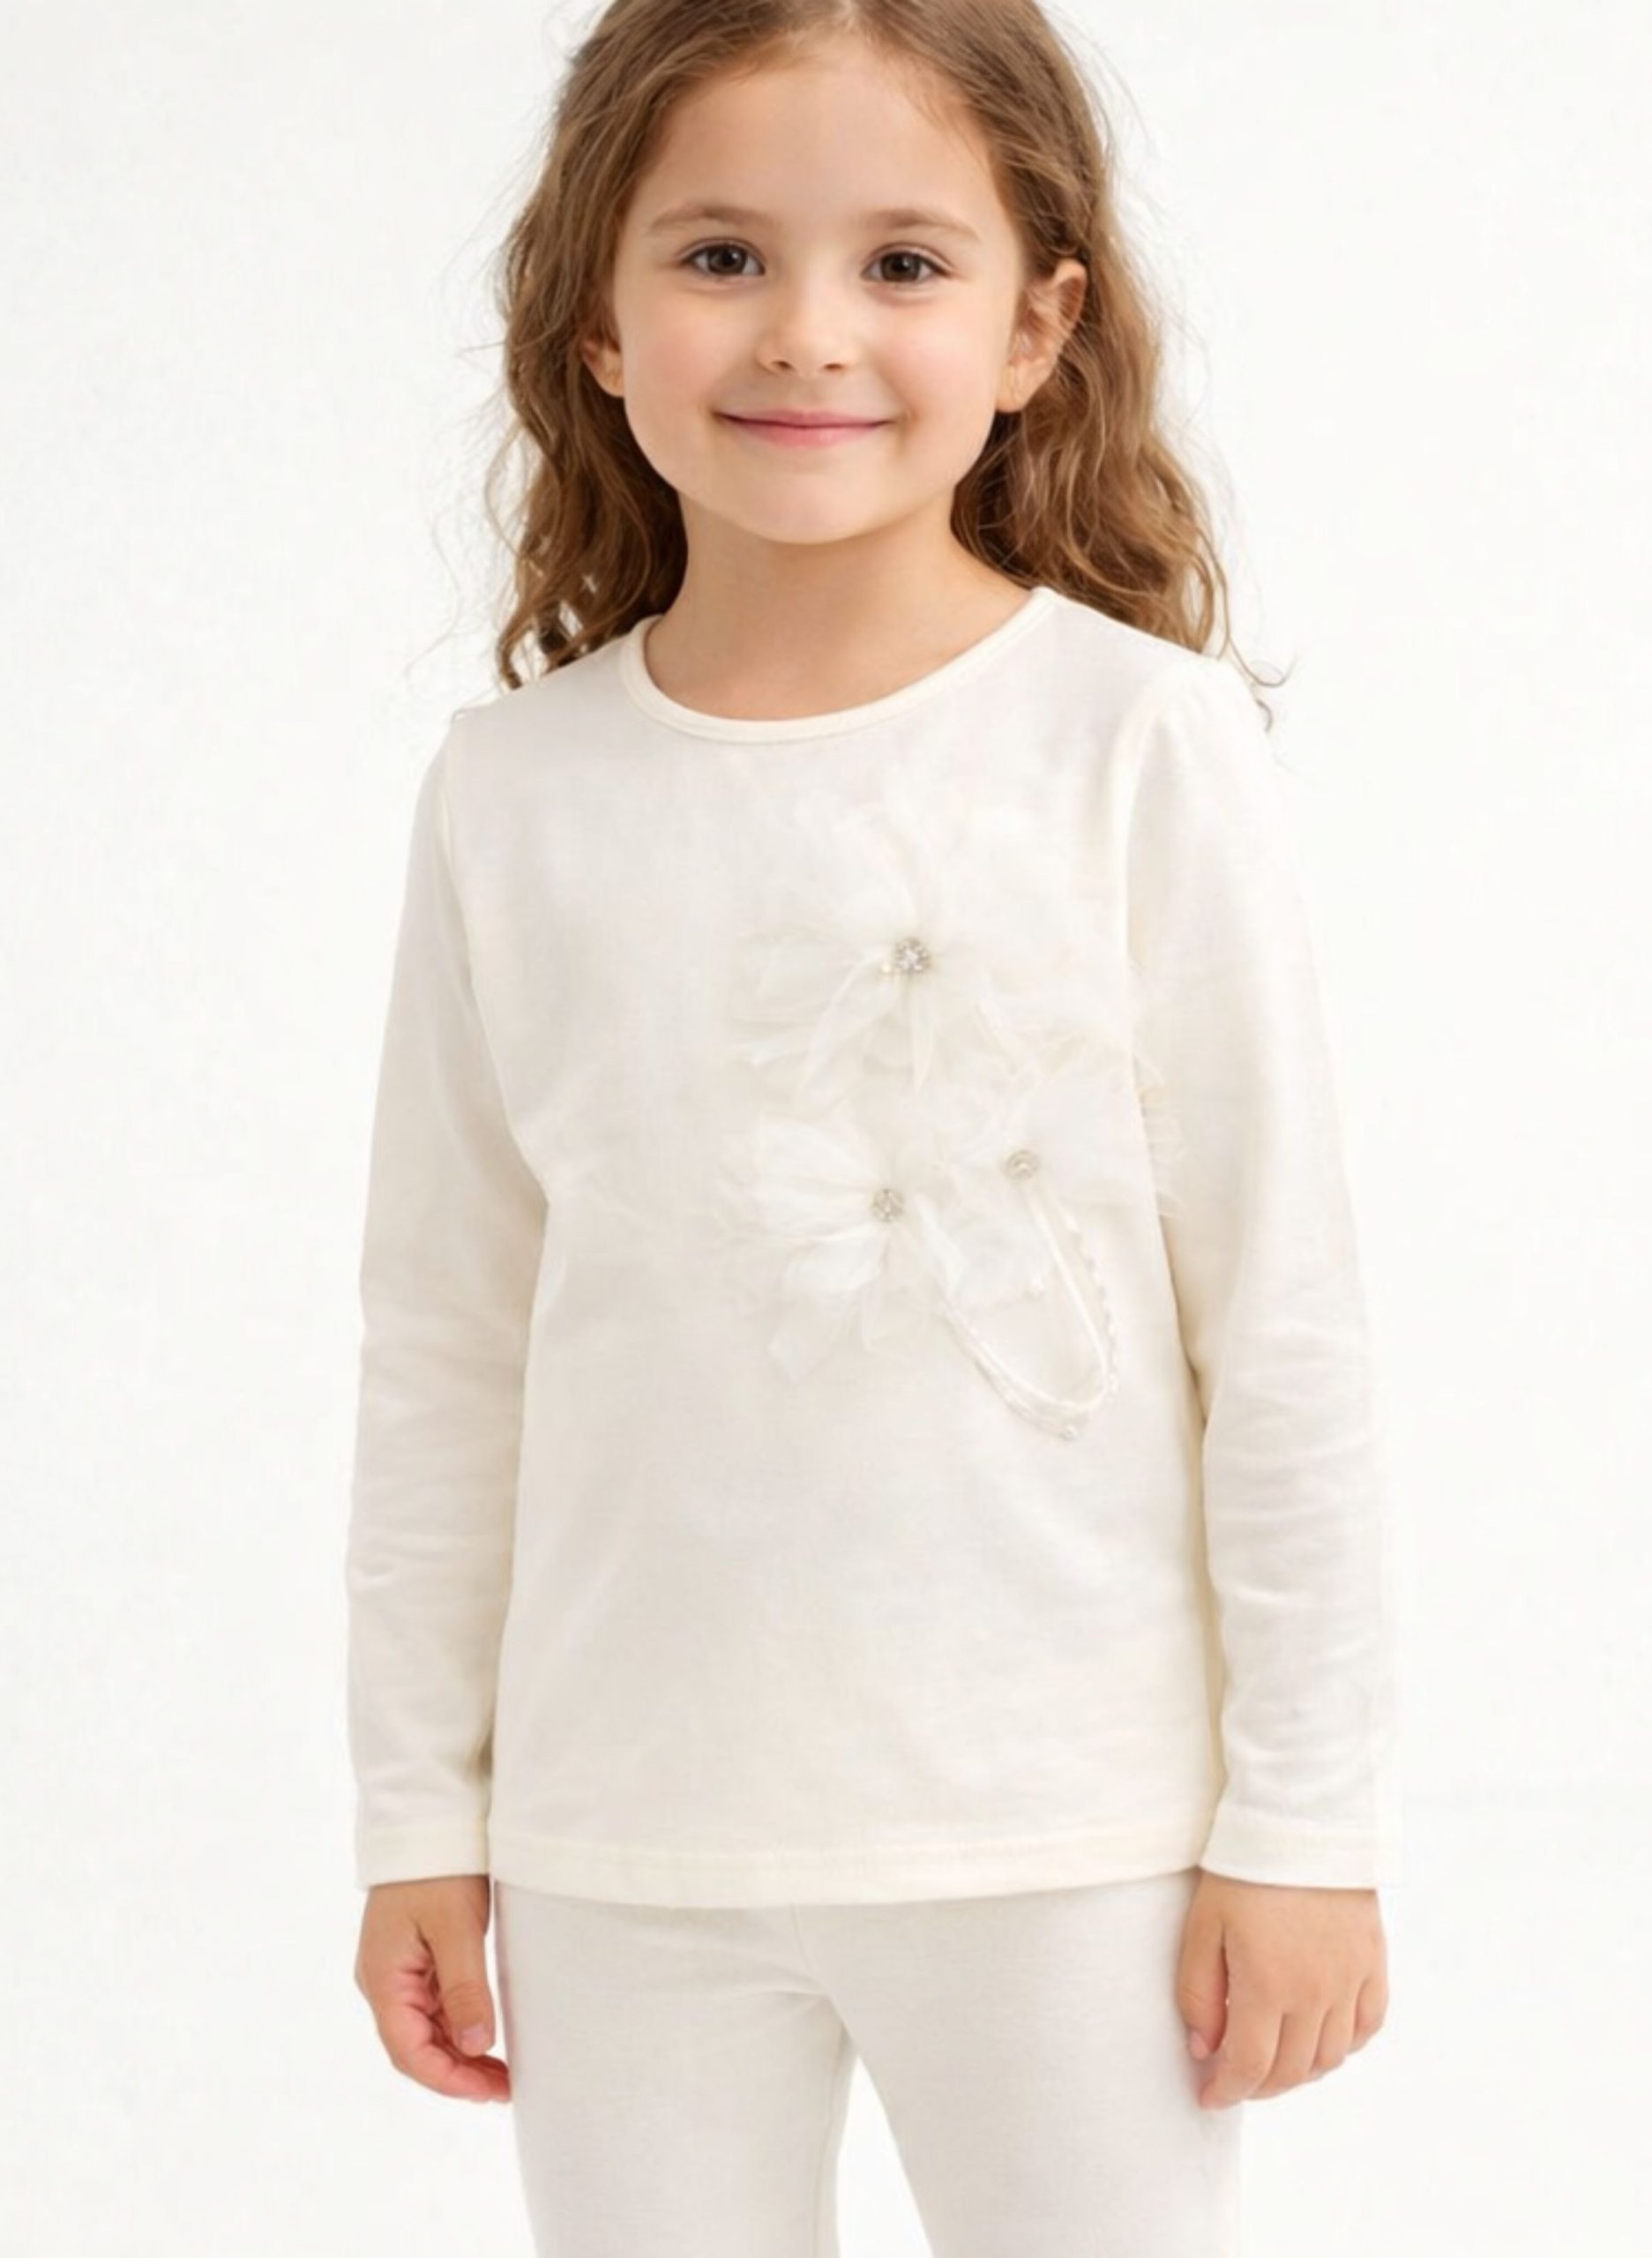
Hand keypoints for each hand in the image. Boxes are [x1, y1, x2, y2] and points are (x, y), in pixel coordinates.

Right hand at [354, 1874, 509, 2103]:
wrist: (427, 1822)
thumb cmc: (438, 1870)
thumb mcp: (455, 1929)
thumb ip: (465, 1989)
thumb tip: (477, 2046)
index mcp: (383, 1979)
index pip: (409, 2051)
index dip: (448, 2079)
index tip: (489, 2092)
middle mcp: (384, 1982)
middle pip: (415, 2047)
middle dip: (457, 2074)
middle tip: (505, 2088)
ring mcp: (397, 1971)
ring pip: (424, 2031)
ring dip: (459, 2054)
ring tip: (502, 2072)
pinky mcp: (414, 1960)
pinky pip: (431, 2008)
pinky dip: (457, 2028)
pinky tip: (484, 2037)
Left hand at [1174, 1869, 1387, 2108]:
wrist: (1303, 1819)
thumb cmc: (1243, 1869)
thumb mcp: (1203, 1925)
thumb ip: (1197, 1992)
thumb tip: (1204, 2049)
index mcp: (1268, 1987)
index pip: (1250, 2067)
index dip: (1227, 2091)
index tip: (1208, 2098)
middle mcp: (1316, 1994)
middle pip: (1291, 2071)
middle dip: (1258, 2086)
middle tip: (1234, 2080)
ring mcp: (1351, 1980)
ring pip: (1330, 2057)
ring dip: (1300, 2072)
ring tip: (1272, 2063)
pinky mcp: (1374, 1961)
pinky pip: (1368, 2026)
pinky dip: (1345, 2046)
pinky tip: (1321, 2040)